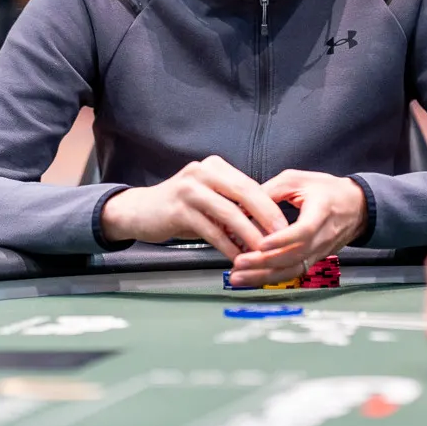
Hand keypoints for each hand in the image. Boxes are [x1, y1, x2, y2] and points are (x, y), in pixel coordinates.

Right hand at [99, 155, 288, 260]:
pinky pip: (211, 230)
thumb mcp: (208, 198)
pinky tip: (237, 258)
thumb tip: (267, 223)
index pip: (250, 185)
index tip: (286, 226)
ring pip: (229, 214)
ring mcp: (190, 189)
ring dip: (249, 236)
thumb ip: (233, 204)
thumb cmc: (180, 208)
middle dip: (266, 217)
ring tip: (263, 253)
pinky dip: (227, 246)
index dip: (270, 206)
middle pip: (244, 193)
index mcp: (215, 167)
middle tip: (282, 238)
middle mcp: (203, 172)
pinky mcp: (179, 210)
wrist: (140, 211)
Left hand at [229, 170, 366, 286]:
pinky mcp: (314, 260)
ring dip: (264, 276)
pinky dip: (271, 277)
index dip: (283, 239)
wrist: (357, 207)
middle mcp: (323, 236)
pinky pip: (293, 272)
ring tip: (239, 277)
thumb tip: (242, 206)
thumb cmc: (327, 190)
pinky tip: (251, 278)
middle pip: (295, 256)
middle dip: (265, 263)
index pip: (304, 230)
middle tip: (239, 263)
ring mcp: (320, 251)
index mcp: (322, 211)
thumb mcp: (297, 180)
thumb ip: (270, 191)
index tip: (261, 244)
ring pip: (293, 270)